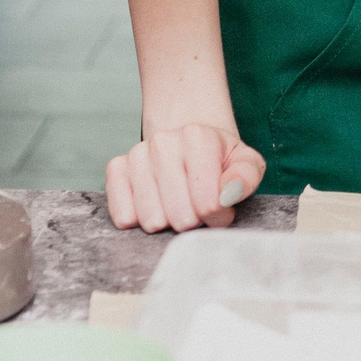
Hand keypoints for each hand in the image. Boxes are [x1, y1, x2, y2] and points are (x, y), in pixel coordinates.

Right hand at [105, 122, 264, 231]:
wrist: (186, 140)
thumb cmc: (218, 158)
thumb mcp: (244, 161)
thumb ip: (245, 177)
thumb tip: (228, 194)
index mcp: (198, 138)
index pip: (209, 204)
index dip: (217, 216)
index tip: (221, 208)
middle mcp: (163, 142)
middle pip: (180, 216)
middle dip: (193, 221)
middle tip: (197, 208)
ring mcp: (136, 155)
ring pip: (151, 220)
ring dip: (167, 222)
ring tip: (177, 205)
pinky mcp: (116, 169)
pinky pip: (123, 216)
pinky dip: (139, 221)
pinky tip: (154, 206)